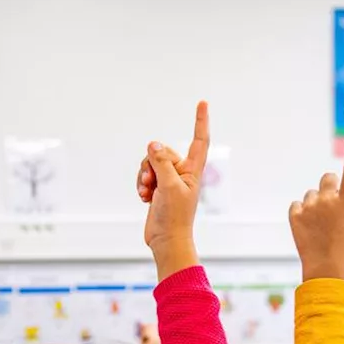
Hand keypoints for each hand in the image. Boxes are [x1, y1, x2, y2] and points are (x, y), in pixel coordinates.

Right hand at [138, 101, 208, 279]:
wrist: (166, 240)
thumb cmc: (175, 217)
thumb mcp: (168, 186)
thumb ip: (162, 162)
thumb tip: (154, 143)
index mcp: (193, 170)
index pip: (199, 140)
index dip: (200, 121)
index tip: (202, 103)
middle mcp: (182, 172)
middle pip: (162, 152)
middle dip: (151, 165)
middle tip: (151, 183)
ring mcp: (169, 180)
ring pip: (150, 163)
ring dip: (144, 176)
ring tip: (146, 192)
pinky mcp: (158, 189)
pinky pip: (145, 175)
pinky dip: (141, 184)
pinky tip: (143, 198)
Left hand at [289, 131, 343, 281]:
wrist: (326, 267)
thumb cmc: (343, 247)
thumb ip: (342, 203)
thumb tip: (329, 193)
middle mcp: (329, 200)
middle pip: (326, 178)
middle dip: (328, 185)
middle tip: (329, 203)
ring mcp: (311, 207)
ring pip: (311, 194)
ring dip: (314, 204)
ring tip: (318, 225)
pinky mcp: (295, 214)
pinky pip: (296, 205)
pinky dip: (300, 213)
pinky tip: (306, 228)